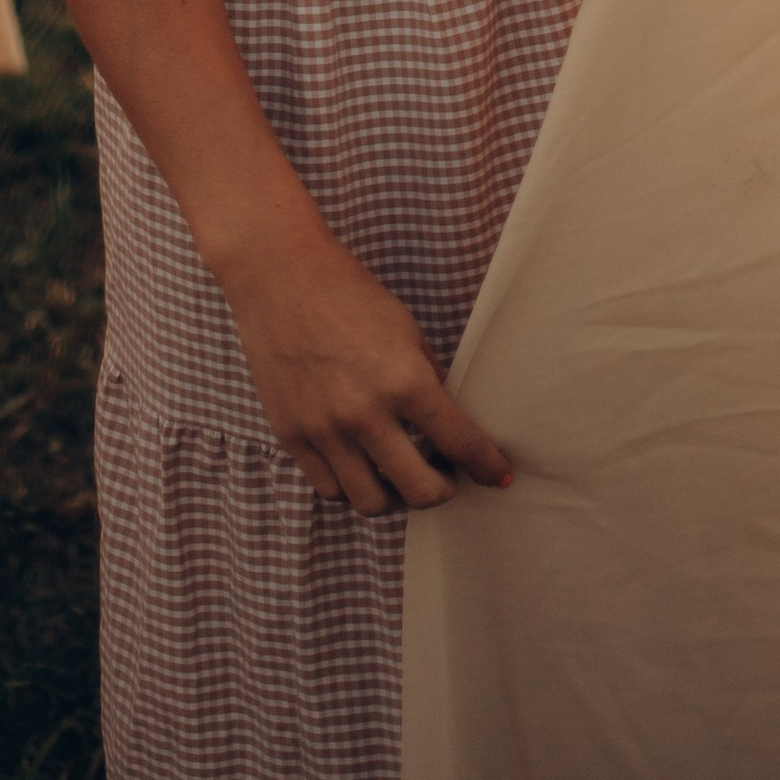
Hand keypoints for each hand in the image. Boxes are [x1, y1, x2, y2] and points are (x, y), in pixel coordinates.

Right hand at [217, 223, 511, 513]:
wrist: (281, 275)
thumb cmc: (350, 295)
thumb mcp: (407, 332)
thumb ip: (428, 382)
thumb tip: (446, 427)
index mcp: (405, 381)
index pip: (462, 444)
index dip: (489, 468)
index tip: (498, 477)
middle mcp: (365, 414)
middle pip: (420, 492)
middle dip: (444, 491)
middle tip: (445, 476)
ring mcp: (324, 430)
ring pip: (372, 504)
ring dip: (396, 497)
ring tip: (400, 477)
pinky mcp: (290, 435)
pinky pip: (329, 489)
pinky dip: (352, 486)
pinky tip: (361, 466)